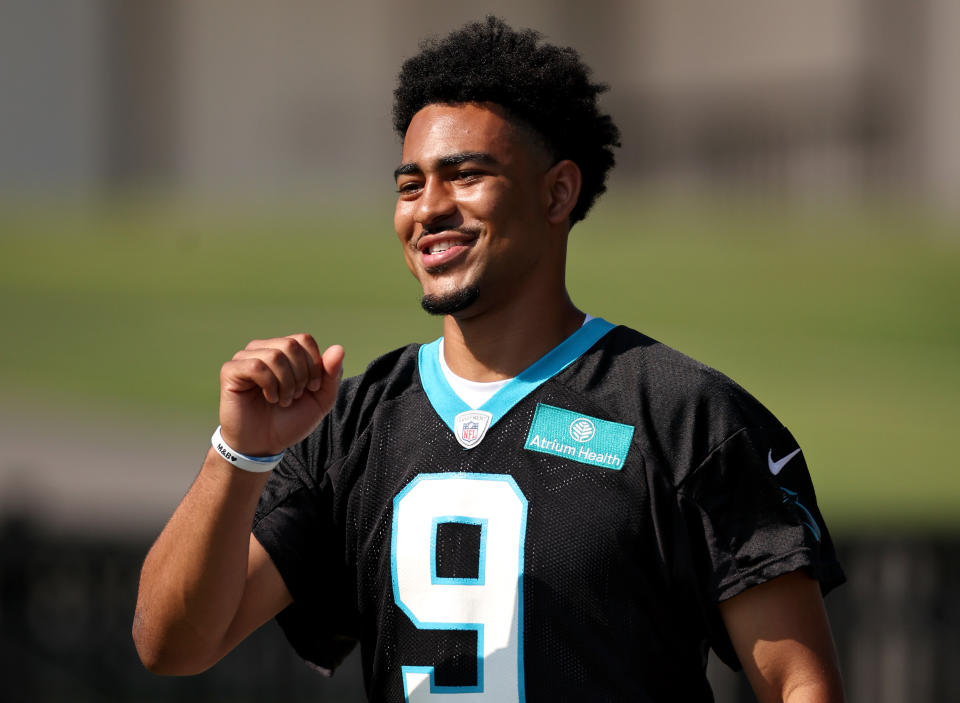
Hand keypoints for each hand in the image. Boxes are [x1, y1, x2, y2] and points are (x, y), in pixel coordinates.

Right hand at [217, 334, 343, 455]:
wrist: (264, 444)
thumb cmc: (290, 420)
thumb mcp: (321, 399)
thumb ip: (332, 374)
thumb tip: (338, 348)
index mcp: (284, 351)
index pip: (304, 339)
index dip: (314, 365)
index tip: (311, 388)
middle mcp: (264, 349)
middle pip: (291, 345)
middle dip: (301, 375)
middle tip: (295, 396)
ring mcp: (245, 358)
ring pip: (275, 355)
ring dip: (285, 384)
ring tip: (282, 400)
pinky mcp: (231, 370)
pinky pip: (256, 366)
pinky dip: (269, 385)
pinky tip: (269, 398)